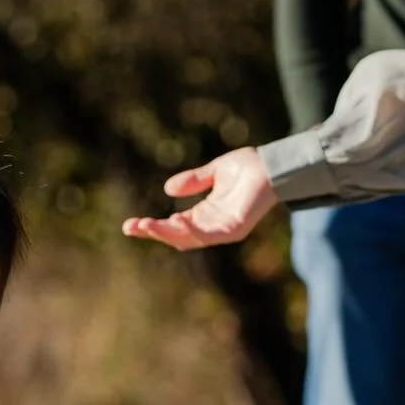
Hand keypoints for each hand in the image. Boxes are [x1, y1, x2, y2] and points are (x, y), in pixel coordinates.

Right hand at [122, 147, 278, 249]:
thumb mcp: (214, 171)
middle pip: (177, 236)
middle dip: (153, 232)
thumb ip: (193, 180)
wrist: (274, 166)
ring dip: (165, 233)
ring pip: (188, 239)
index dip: (153, 226)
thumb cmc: (249, 167)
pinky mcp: (234, 229)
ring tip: (145, 225)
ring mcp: (223, 230)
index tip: (131, 225)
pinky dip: (190, 230)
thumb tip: (167, 188)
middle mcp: (212, 225)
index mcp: (206, 213)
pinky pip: (208, 235)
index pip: (174, 226)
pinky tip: (174, 220)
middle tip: (130, 227)